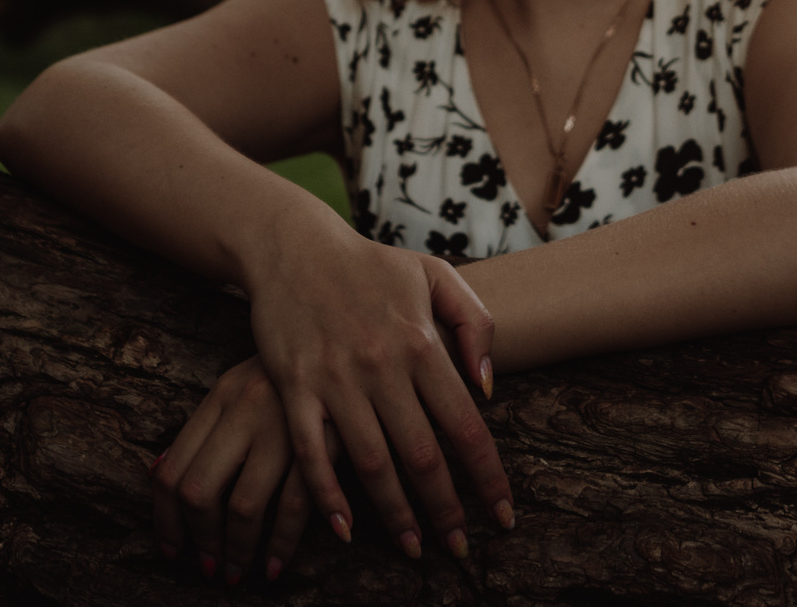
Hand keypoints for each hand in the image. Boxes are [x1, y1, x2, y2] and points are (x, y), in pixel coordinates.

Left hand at [153, 358, 314, 583]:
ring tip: (238, 572)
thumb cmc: (292, 367)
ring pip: (243, 505)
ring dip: (237, 550)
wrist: (351, 330)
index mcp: (219, 396)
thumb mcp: (241, 383)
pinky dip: (282, 544)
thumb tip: (157, 473)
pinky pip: (294, 505)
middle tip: (207, 566)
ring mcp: (282, 424)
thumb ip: (204, 427)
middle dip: (199, 540)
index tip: (172, 548)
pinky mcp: (323, 439)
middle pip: (199, 492)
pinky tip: (277, 564)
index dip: (165, 521)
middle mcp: (243, 408)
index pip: (172, 471)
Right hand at [238, 208, 515, 557]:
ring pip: (371, 464)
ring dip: (395, 514)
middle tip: (460, 548)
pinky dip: (328, 498)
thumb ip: (474, 323)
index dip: (488, 477)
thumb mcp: (433, 275)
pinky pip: (312, 454)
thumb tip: (489, 386)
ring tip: (413, 547)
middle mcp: (382, 366)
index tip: (502, 515)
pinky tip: (344, 531)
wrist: (293, 246)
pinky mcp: (294, 387)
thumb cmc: (369, 265)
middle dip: (446, 511)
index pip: (466, 426)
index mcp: (421, 342)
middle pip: (422, 456)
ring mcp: (335, 379)